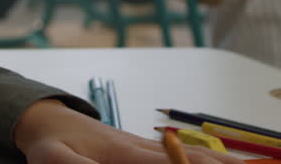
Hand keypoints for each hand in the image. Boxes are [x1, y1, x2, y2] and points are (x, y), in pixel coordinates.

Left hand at [14, 100, 243, 163]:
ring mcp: (153, 149)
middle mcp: (149, 149)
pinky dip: (217, 160)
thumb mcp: (54, 160)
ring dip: (230, 162)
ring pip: (201, 156)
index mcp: (129, 154)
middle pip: (199, 158)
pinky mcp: (151, 153)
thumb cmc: (51, 145)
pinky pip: (193, 158)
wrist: (50, 122)